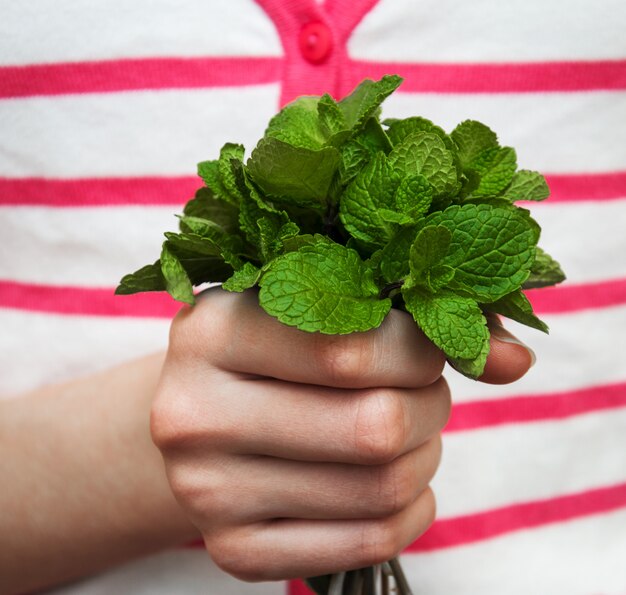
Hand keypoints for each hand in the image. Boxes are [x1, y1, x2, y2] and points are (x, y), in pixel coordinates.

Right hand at [150, 289, 531, 580]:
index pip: (353, 347)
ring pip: (381, 488)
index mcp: (213, 330)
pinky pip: (367, 543)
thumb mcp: (316, 308)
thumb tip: (516, 359)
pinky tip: (399, 484)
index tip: (433, 345)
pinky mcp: (234, 552)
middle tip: (423, 391)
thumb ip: (418, 320)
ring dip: (425, 455)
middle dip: (430, 405)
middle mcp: (193, 415)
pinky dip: (412, 512)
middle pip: (375, 426)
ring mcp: (207, 493)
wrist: (201, 416)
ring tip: (408, 432)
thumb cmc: (274, 350)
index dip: (423, 348)